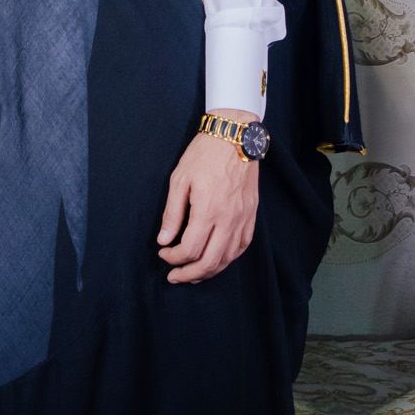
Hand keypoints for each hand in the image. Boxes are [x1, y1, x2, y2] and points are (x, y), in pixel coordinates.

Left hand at [157, 110, 260, 283]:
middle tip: (174, 277)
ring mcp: (243, 218)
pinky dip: (229, 258)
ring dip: (209, 270)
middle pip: (210, 261)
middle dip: (189, 274)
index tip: (163, 253)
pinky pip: (242, 246)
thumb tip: (164, 239)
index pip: (190, 249)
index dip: (173, 258)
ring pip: (228, 258)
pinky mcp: (251, 214)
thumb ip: (172, 213)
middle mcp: (228, 219)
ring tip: (194, 274)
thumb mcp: (179, 179)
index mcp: (208, 210)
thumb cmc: (204, 154)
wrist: (235, 137)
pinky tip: (218, 260)